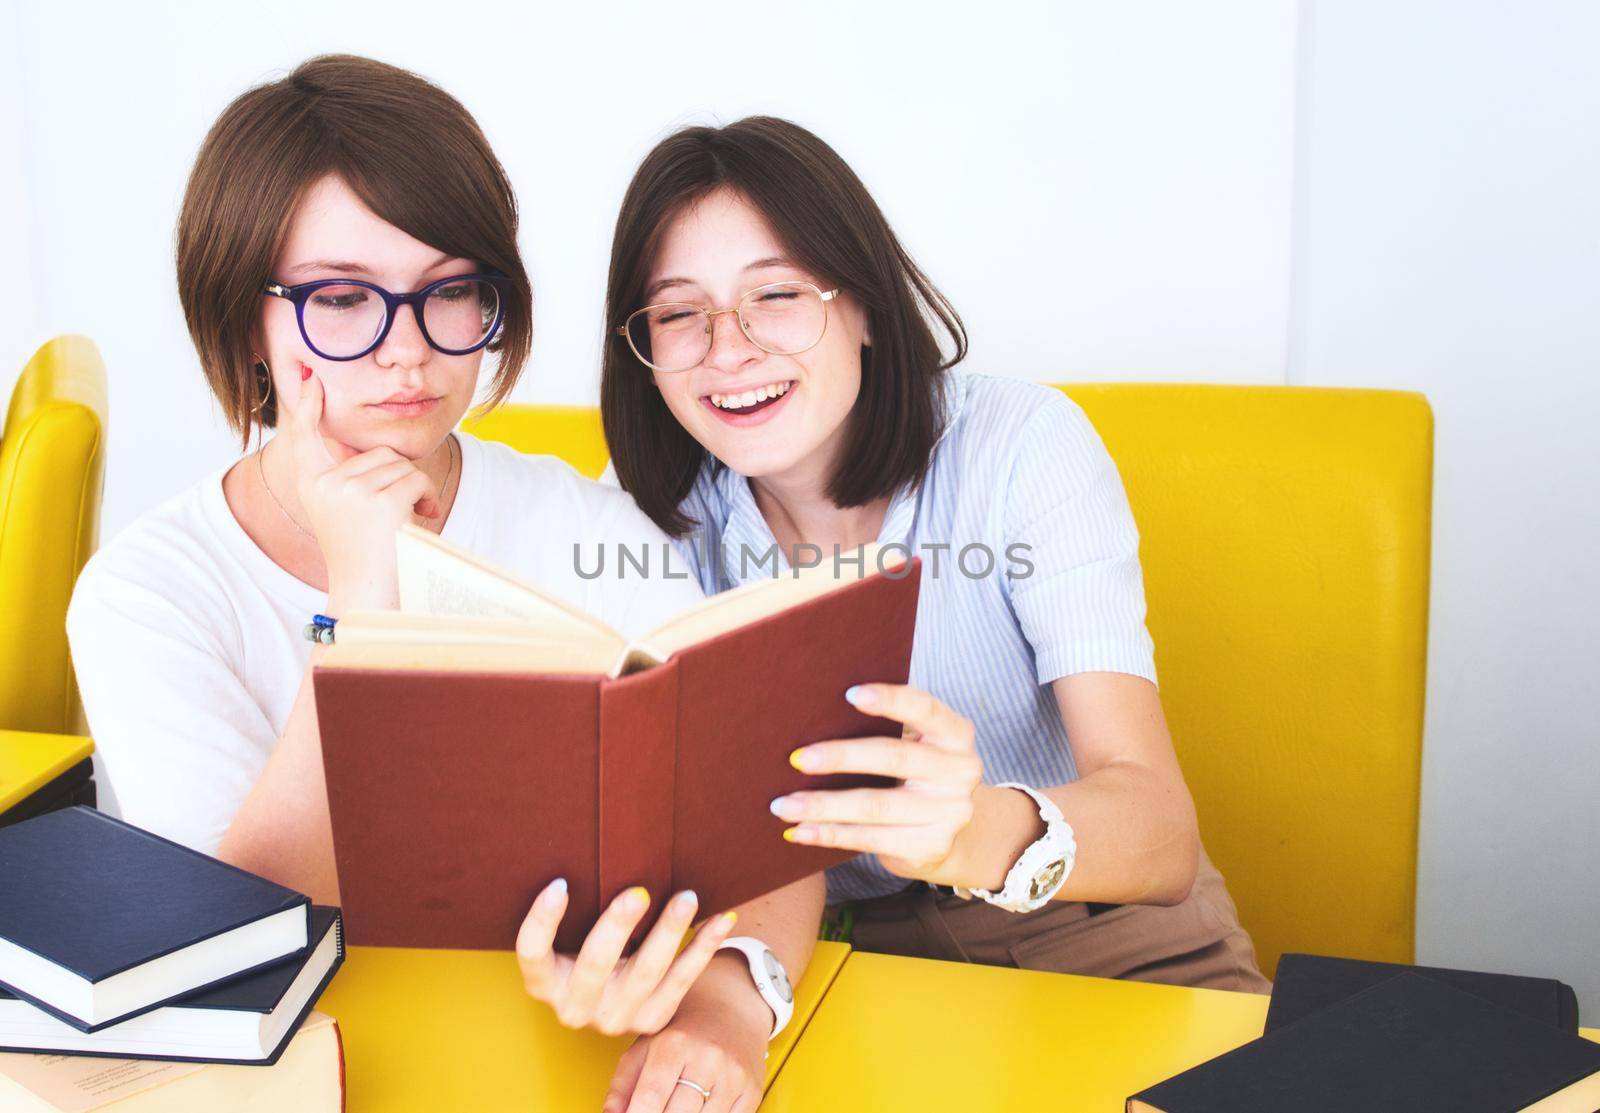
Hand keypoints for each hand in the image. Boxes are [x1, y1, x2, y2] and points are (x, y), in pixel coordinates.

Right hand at [286, 369, 440, 608]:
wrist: (368, 594)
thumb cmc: (365, 554)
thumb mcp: (346, 510)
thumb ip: (352, 478)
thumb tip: (376, 452)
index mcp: (313, 484)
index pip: (306, 437)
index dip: (308, 407)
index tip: (310, 378)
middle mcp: (326, 483)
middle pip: (378, 453)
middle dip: (398, 476)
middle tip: (401, 510)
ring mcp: (352, 491)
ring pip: (401, 466)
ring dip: (414, 489)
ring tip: (408, 520)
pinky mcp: (381, 502)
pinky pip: (416, 480)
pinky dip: (426, 497)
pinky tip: (422, 518)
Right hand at [516, 880, 738, 1037]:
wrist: (624, 1002)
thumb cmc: (594, 950)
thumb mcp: (574, 939)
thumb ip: (580, 911)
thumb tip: (604, 845)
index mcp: (546, 983)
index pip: (533, 952)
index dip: (542, 920)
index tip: (560, 883)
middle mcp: (575, 1006)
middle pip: (595, 964)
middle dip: (617, 926)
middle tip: (638, 892)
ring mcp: (614, 1018)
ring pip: (645, 972)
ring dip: (668, 932)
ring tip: (687, 899)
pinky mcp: (651, 1020)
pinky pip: (682, 981)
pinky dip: (703, 947)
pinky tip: (721, 920)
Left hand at [602, 956, 769, 1112]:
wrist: (730, 1008)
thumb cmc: (681, 1031)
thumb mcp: (644, 1048)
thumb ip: (622, 1085)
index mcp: (673, 1045)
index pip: (650, 1098)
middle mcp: (706, 1058)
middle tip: (655, 1112)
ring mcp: (732, 1076)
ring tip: (675, 1109)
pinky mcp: (751, 1090)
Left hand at [772, 683, 983, 884]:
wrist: (946, 830)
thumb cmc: (913, 773)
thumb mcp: (914, 745)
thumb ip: (885, 729)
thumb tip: (812, 715)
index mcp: (956, 734)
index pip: (924, 708)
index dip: (890, 700)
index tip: (849, 694)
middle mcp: (961, 771)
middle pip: (893, 758)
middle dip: (841, 758)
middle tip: (798, 759)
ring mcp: (950, 812)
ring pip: (876, 806)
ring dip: (824, 806)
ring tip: (783, 805)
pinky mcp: (931, 846)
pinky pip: (872, 839)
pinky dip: (831, 834)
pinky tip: (799, 832)